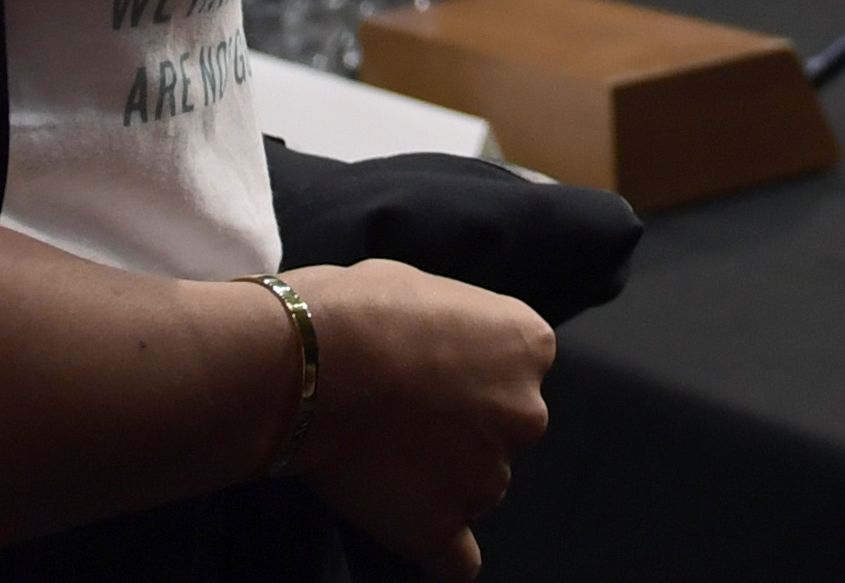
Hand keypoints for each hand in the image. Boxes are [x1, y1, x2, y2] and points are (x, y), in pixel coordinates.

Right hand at [283, 259, 554, 577]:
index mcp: (530, 347)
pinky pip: (458, 560)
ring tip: (385, 455)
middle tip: (407, 414)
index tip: (434, 370)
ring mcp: (487, 477)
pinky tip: (417, 531)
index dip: (473, 371)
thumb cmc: (364, 308)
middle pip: (504, 431)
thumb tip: (443, 350)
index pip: (519, 369)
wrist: (314, 363)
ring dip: (443, 478)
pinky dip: (440, 548)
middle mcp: (526, 414)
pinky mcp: (442, 527)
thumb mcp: (431, 289)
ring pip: (477, 487)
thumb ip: (458, 332)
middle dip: (465, 427)